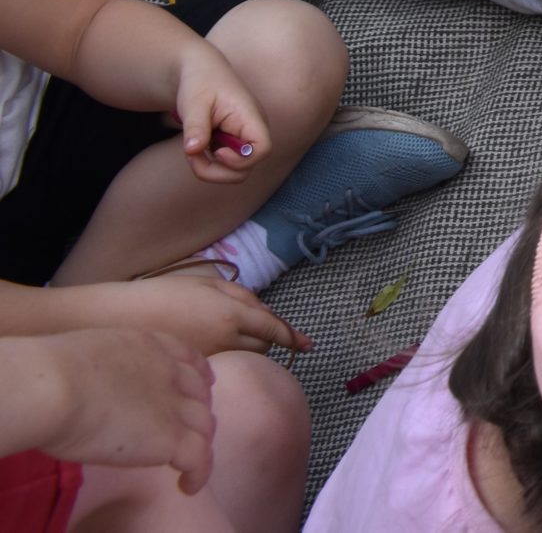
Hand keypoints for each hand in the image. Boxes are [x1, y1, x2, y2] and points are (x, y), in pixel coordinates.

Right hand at [14, 330, 215, 494]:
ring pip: (204, 425)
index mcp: (146, 347)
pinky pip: (198, 457)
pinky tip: (188, 485)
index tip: (204, 383)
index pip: (187, 358)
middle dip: (200, 410)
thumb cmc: (48, 375)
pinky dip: (199, 473)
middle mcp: (167, 372)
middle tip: (190, 430)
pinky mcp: (169, 437)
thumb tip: (88, 388)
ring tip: (189, 464)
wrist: (54, 389)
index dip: (199, 374)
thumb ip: (102, 370)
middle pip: (200, 393)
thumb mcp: (86, 358)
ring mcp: (172, 405)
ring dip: (201, 443)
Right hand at [78, 274, 309, 358]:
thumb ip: (242, 296)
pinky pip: (222, 370)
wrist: (116, 319)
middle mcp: (225, 341)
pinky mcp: (191, 374)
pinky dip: (226, 363)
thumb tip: (264, 313)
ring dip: (247, 352)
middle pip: (262, 347)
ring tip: (227, 340)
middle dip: (266, 340)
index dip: (292, 337)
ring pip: (243, 360)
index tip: (308, 344)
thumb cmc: (161, 294)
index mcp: (231, 314)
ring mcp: (208, 360)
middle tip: (256, 330)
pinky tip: (210, 354)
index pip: (273, 328)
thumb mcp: (207, 283)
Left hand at [169, 41, 271, 184]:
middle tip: (192, 154)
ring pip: (235, 171)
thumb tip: (193, 150)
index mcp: (250, 117)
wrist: (199, 71)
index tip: (216, 151)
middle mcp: (253, 130)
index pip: (262, 149)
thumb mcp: (193, 103)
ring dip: (210, 169)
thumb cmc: (199, 82)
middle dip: (216, 171)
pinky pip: (226, 165)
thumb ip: (195, 127)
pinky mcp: (233, 144)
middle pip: (246, 168)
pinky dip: (208, 163)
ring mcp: (244, 139)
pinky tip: (196, 146)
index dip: (241, 159)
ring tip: (191, 150)